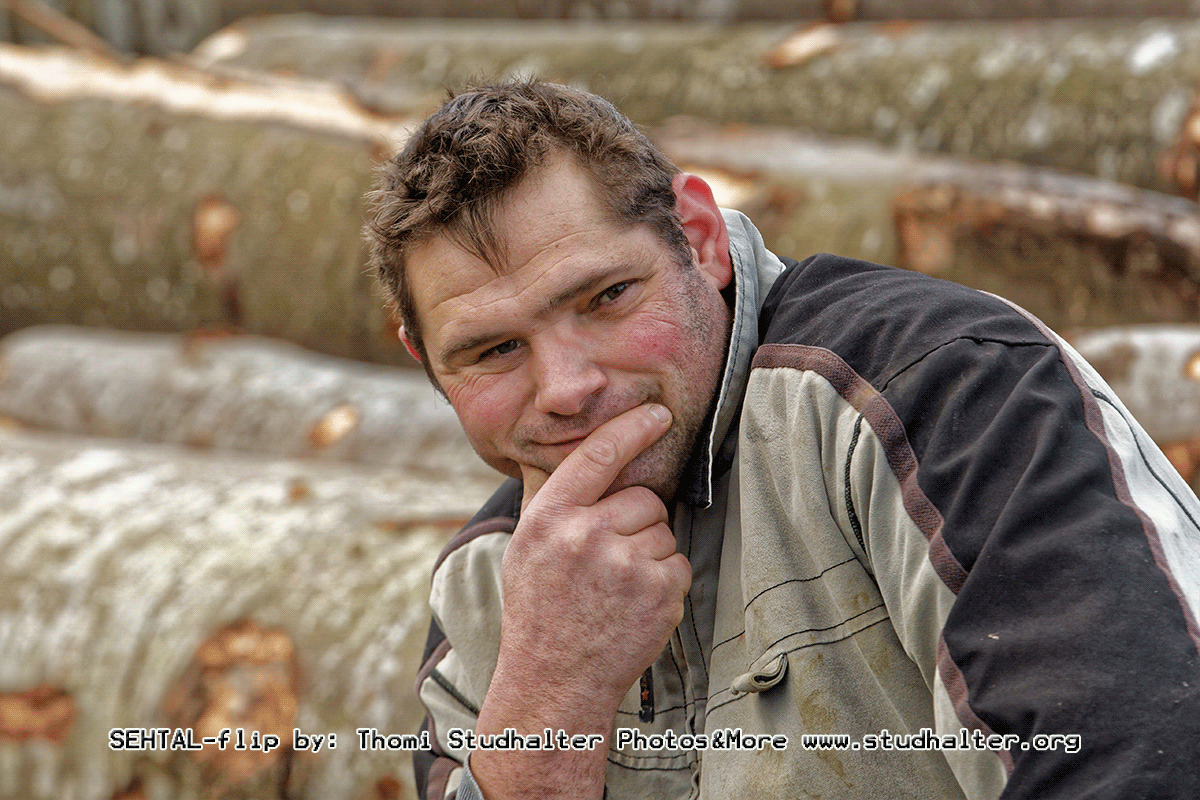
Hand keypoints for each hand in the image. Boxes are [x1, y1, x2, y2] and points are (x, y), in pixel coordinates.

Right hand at [498, 403, 692, 711]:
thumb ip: (547, 503)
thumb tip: (555, 457)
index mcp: (548, 519)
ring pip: (662, 530)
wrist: (554, 683)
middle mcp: (584, 535)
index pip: (596, 456)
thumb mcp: (524, 549)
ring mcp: (624, 564)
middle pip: (642, 497)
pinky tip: (634, 605)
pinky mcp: (658, 592)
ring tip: (617, 587)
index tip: (657, 413)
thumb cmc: (539, 613)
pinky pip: (678, 563)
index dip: (631, 429)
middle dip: (635, 522)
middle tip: (608, 561)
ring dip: (650, 553)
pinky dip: (665, 582)